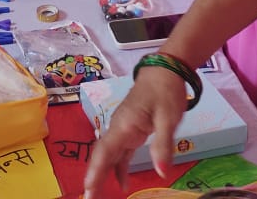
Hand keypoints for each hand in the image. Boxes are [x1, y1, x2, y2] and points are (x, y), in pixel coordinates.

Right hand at [83, 63, 188, 194]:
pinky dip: (118, 168)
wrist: (163, 71)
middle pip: (102, 156)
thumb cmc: (165, 91)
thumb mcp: (168, 118)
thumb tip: (162, 173)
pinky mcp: (130, 130)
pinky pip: (120, 152)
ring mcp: (122, 129)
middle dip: (94, 178)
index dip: (96, 172)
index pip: (106, 152)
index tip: (88, 189)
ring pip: (108, 155)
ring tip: (97, 195)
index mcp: (124, 125)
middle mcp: (118, 128)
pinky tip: (122, 183)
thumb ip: (163, 145)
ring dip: (102, 175)